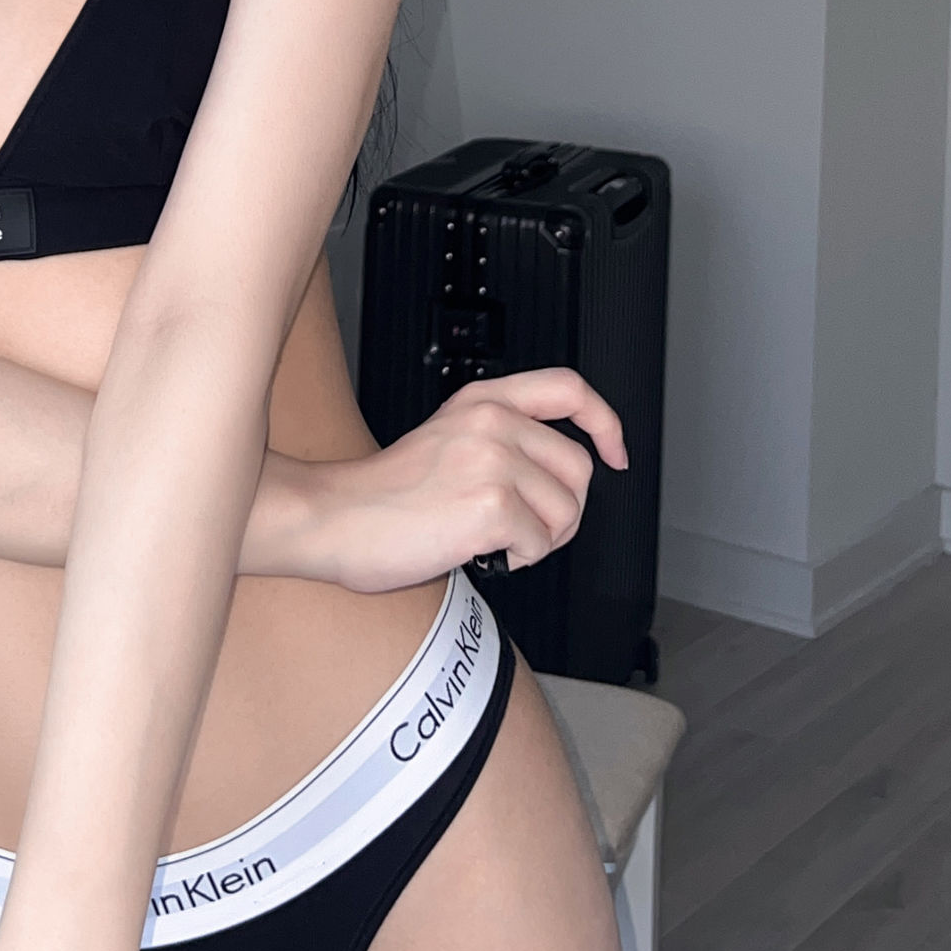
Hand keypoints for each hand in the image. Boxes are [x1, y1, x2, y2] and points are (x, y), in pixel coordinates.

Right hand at [308, 366, 625, 592]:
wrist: (335, 519)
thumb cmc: (384, 496)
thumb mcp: (447, 438)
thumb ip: (500, 438)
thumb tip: (561, 473)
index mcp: (482, 400)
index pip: (569, 389)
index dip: (605, 421)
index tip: (615, 451)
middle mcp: (491, 421)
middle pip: (579, 467)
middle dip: (564, 510)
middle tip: (526, 528)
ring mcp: (492, 461)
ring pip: (566, 511)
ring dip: (540, 539)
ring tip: (496, 541)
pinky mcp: (490, 506)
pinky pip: (540, 544)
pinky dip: (518, 561)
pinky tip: (482, 553)